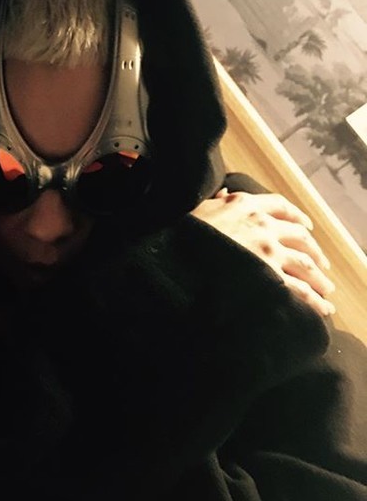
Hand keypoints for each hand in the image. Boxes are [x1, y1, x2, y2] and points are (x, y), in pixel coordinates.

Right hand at [191, 189, 335, 316]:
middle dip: (314, 251)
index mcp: (245, 205)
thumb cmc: (181, 236)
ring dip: (318, 277)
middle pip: (300, 236)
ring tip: (326, 289)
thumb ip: (216, 202)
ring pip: (305, 263)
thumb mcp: (198, 211)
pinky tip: (321, 307)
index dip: (297, 216)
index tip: (306, 226)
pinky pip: (299, 289)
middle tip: (320, 263)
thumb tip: (224, 194)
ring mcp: (267, 252)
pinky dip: (314, 299)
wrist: (174, 259)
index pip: (280, 206)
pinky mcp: (268, 277)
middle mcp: (262, 225)